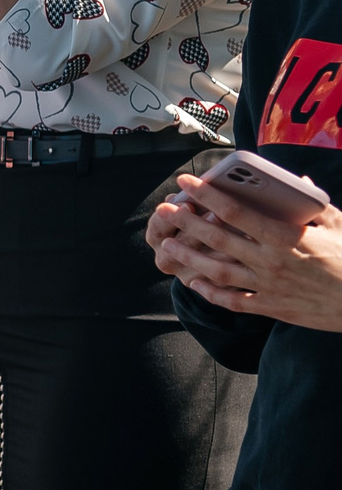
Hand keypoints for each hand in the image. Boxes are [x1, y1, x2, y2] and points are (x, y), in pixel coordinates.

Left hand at [150, 176, 341, 331]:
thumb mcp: (339, 225)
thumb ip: (313, 204)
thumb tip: (298, 181)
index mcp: (286, 237)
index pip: (237, 211)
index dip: (208, 195)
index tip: (187, 183)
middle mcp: (271, 261)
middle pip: (218, 239)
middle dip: (187, 222)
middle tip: (165, 210)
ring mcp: (268, 286)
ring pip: (217, 271)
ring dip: (189, 257)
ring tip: (168, 244)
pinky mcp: (272, 308)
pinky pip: (232, 301)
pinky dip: (210, 292)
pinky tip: (194, 282)